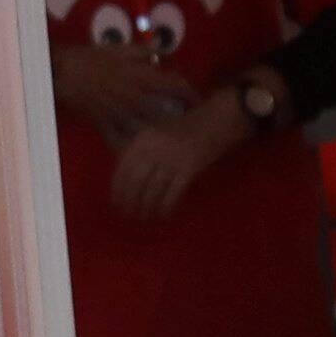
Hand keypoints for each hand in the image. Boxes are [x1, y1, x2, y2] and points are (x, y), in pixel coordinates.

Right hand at [48, 36, 189, 136]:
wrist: (61, 72)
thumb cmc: (90, 58)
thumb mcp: (118, 49)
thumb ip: (142, 50)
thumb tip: (163, 46)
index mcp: (140, 76)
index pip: (175, 86)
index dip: (191, 95)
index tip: (199, 102)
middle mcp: (133, 97)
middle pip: (166, 113)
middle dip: (180, 121)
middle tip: (190, 127)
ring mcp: (119, 114)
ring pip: (146, 130)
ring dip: (159, 137)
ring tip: (171, 142)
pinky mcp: (104, 125)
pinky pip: (121, 141)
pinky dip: (131, 148)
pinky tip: (140, 154)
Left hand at [107, 89, 249, 220]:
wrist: (218, 118)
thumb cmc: (189, 126)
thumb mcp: (160, 131)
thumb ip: (144, 149)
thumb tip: (130, 178)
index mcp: (144, 138)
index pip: (123, 167)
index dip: (118, 189)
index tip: (117, 202)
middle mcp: (154, 147)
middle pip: (136, 181)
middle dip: (130, 202)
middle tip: (130, 216)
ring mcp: (172, 157)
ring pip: (153, 190)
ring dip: (147, 208)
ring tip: (146, 218)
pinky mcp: (189, 168)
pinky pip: (173, 193)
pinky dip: (166, 207)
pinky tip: (164, 214)